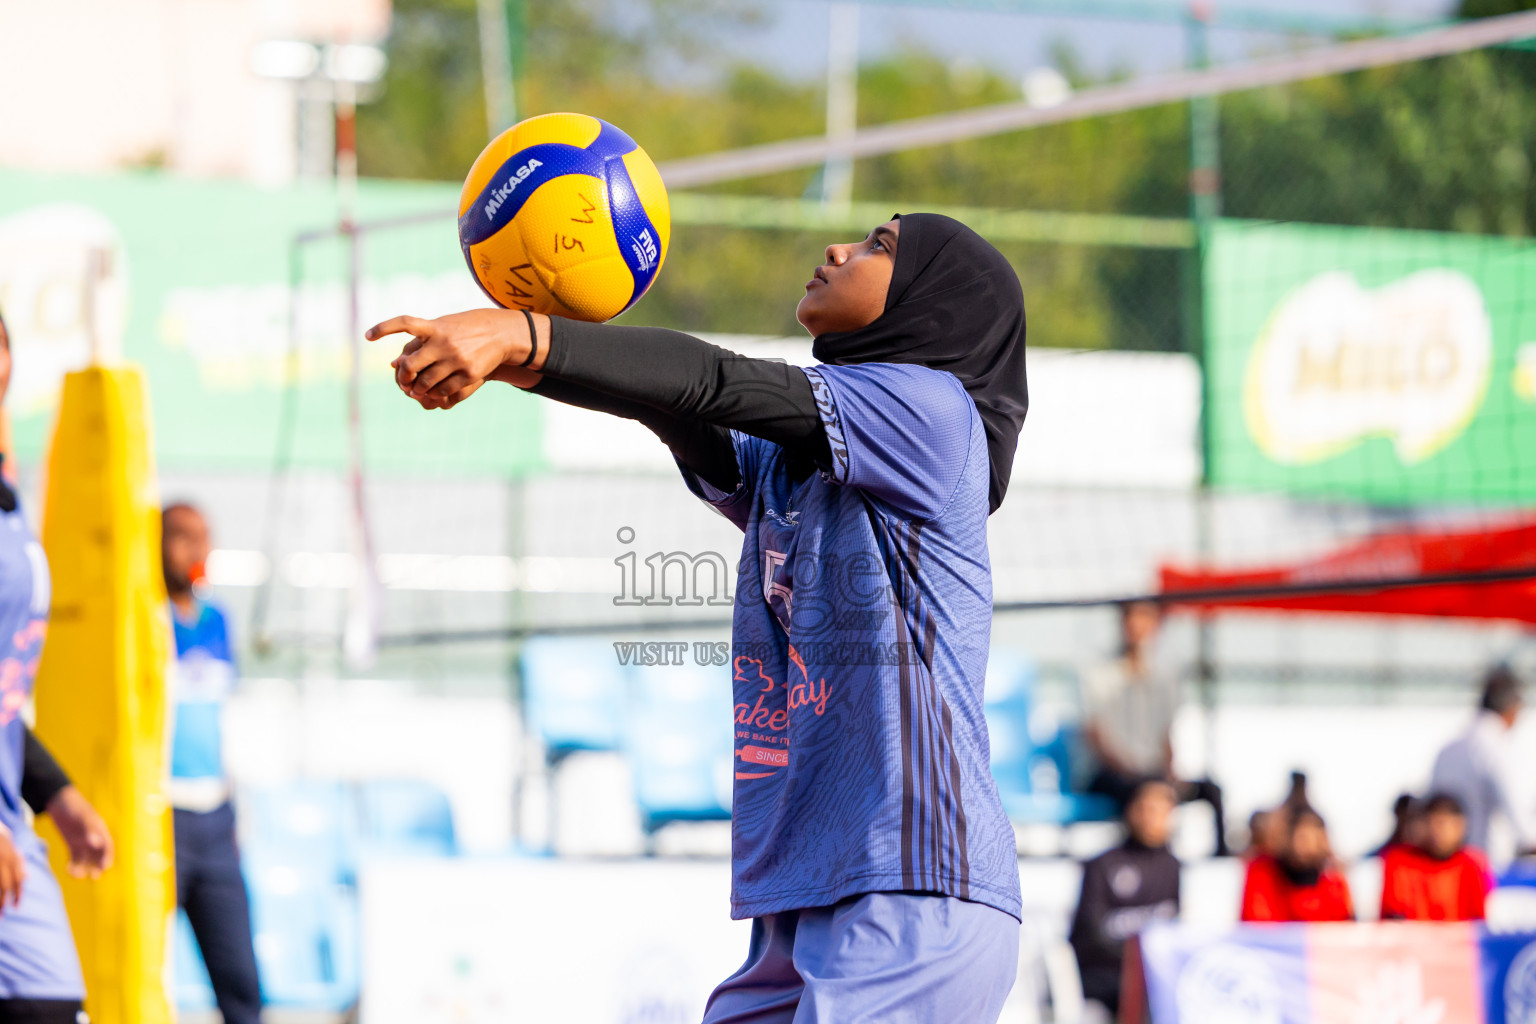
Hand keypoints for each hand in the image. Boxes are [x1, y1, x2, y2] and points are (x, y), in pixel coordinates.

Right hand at [0, 826, 24, 911]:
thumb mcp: (11, 847)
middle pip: (6, 884)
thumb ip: (18, 862)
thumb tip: (27, 877)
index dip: (17, 894)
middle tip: (4, 915)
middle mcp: (4, 859)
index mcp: (12, 857)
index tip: (16, 907)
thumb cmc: (0, 837)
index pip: (17, 879)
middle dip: (5, 901)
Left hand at [45, 786, 113, 878]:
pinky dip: (73, 864)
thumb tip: (96, 844)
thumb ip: (90, 830)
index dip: (108, 857)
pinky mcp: (72, 843)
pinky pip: (75, 857)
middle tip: (94, 876)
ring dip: (84, 867)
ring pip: (86, 858)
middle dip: (98, 866)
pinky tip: (69, 869)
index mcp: (100, 829)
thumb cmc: (73, 807)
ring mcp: (83, 840)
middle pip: (99, 854)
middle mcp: (93, 837)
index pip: (107, 846)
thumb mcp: (83, 817)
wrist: (58, 800)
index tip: (105, 868)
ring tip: (76, 874)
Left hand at [367, 309, 546, 405]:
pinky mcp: (469, 373)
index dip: (384, 328)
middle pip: (410, 365)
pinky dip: (437, 394)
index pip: (404, 323)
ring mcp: (456, 359)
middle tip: (403, 382)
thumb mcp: (445, 326)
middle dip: (403, 377)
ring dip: (418, 390)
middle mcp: (444, 342)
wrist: (503, 333)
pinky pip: (445, 390)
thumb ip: (420, 341)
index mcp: (435, 326)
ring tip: (418, 391)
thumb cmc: (468, 328)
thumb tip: (394, 364)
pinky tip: (435, 393)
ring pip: (426, 382)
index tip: (367, 336)